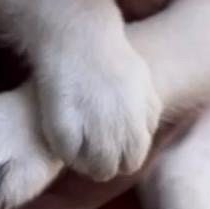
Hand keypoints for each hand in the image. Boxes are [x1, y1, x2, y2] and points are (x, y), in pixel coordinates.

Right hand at [34, 31, 160, 180]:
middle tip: (93, 145)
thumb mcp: (142, 85)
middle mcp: (115, 130)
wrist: (81, 39)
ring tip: (80, 141)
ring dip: (84, 161)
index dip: (121, 157)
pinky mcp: (61, 125)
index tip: (112, 146)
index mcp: (136, 123)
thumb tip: (146, 136)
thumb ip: (148, 114)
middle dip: (103, 162)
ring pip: (88, 167)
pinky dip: (66, 151)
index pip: (131, 162)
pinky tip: (66, 135)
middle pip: (109, 169)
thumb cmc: (112, 62)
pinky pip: (66, 154)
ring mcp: (88, 128)